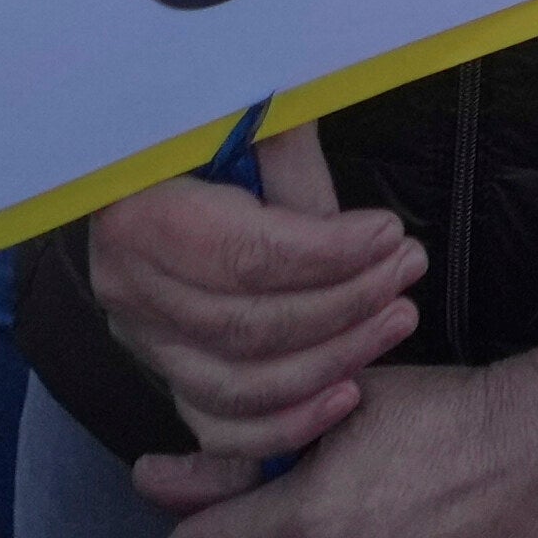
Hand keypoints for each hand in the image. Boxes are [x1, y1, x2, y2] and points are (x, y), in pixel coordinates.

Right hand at [87, 125, 424, 458]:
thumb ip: (285, 145)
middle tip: (407, 271)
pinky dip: (288, 425)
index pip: (244, 256)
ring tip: (396, 319)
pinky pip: (223, 429)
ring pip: (240, 386)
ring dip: (332, 360)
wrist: (146, 178)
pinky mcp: (168, 378)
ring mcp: (145, 344)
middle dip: (343, 304)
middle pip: (248, 326)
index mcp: (138, 219)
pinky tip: (346, 394)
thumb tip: (341, 107)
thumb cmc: (200, 145)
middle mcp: (130, 291)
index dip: (326, 254)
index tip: (389, 233)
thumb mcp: (239, 130)